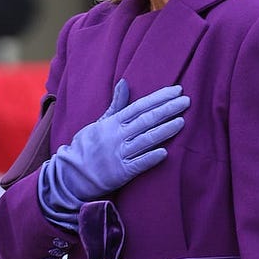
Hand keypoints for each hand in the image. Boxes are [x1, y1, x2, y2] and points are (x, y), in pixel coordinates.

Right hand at [46, 80, 188, 214]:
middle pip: (146, 120)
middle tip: (186, 101)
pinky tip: (165, 152)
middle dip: (167, 109)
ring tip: (182, 122)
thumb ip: (116, 106)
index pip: (140, 106)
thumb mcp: (100, 123)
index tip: (176, 90)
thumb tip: (125, 83)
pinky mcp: (121, 173)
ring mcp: (119, 155)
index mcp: (113, 123)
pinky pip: (138, 164)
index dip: (159, 97)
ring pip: (145, 140)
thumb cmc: (88, 147)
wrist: (72, 175)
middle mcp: (117, 136)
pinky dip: (151, 158)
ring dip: (165, 130)